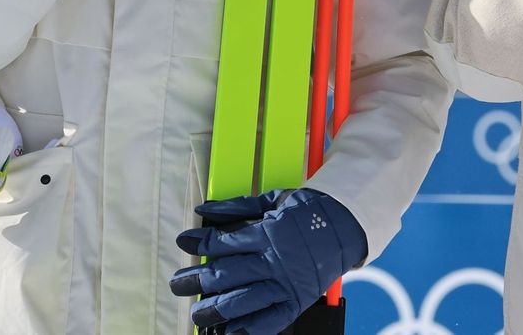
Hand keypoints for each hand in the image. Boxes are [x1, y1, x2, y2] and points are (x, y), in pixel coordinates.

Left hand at [170, 188, 366, 334]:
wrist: (344, 224)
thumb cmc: (306, 211)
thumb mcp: (270, 200)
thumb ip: (236, 208)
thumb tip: (204, 211)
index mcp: (267, 233)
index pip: (224, 242)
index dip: (200, 243)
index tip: (184, 242)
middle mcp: (274, 260)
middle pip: (228, 274)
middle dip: (198, 281)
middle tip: (178, 285)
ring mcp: (286, 283)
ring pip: (245, 300)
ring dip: (217, 309)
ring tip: (197, 315)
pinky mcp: (297, 300)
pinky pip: (271, 320)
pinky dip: (251, 329)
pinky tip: (232, 332)